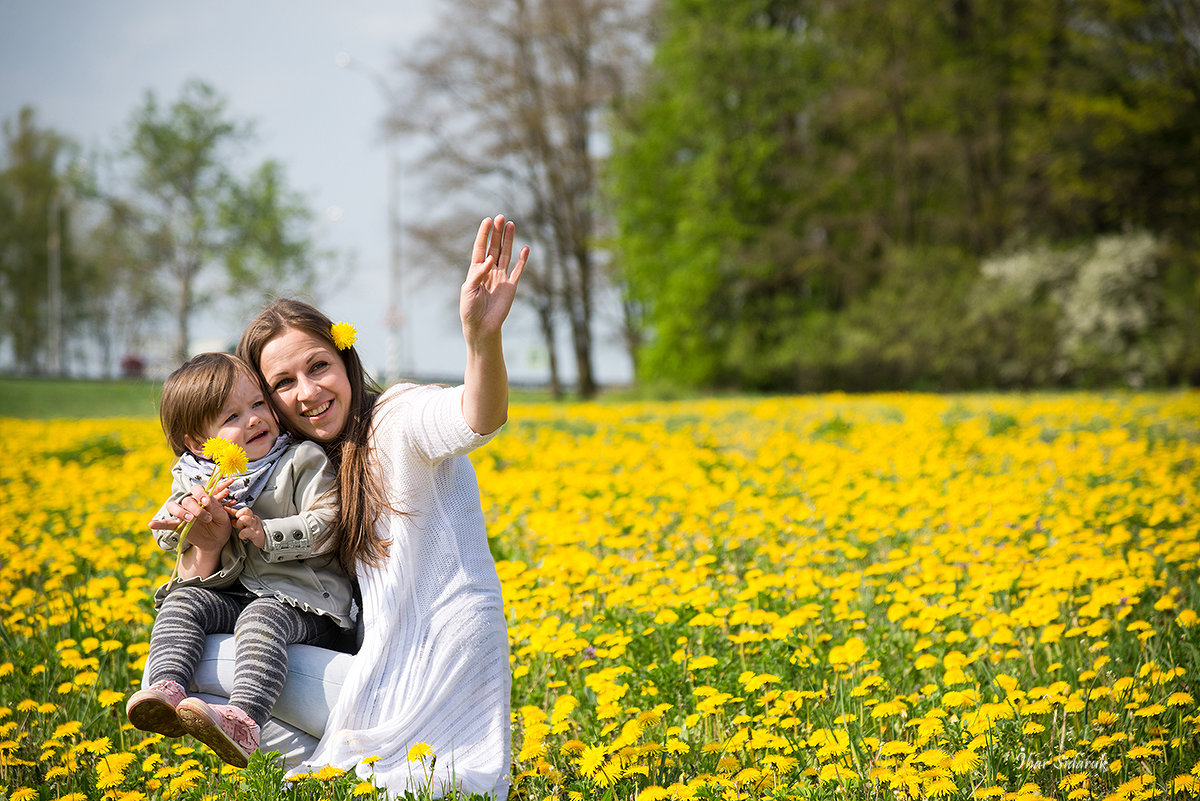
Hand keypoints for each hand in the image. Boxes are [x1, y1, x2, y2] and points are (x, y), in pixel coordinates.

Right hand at [161, 478, 234, 579]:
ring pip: (174, 507)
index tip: (206, 502)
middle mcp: (191, 504)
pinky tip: (151, 524)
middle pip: (187, 500)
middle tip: (207, 518)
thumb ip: (216, 507)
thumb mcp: (223, 516)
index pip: (197, 489)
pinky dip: (158, 523)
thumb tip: (207, 499)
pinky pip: (166, 523)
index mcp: (203, 498)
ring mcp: (183, 514)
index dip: (200, 493)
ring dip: (181, 512)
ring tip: (190, 519)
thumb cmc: (221, 525)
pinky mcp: (178, 526)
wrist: (217, 541)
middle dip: (197, 508)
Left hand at [233, 507, 266, 548]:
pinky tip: (242, 536)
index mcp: (249, 516)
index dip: (232, 509)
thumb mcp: (245, 524)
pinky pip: (247, 531)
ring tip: (241, 528)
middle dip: (239, 514)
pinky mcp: (256, 533)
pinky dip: (242, 534)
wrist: (265, 539)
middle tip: (237, 520)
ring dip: (240, 524)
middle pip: (245, 510)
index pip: (241, 509)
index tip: (225, 508)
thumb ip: (238, 520)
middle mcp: (252, 519)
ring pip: (245, 519)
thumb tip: (230, 518)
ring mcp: (254, 525)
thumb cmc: (253, 531)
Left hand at [460, 215, 527, 345]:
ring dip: (508, 240)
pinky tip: (525, 248)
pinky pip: (518, 270)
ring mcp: (501, 277)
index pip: (481, 248)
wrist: (481, 327)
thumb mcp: (468, 289)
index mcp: (476, 270)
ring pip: (506, 254)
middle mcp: (489, 271)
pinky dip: (522, 260)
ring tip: (511, 224)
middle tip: (500, 217)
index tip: (487, 221)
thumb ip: (478, 273)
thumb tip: (490, 259)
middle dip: (497, 233)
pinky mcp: (511, 286)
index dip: (484, 234)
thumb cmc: (469, 309)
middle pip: (494, 247)